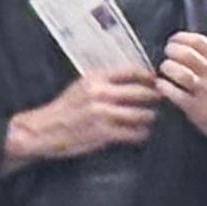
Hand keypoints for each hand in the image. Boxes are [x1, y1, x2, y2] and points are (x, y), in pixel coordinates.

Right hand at [5, 68, 163, 167]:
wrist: (41, 130)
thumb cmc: (63, 109)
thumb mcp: (81, 87)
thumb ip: (105, 83)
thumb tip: (135, 82)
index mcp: (95, 78)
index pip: (133, 71)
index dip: (150, 77)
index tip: (158, 82)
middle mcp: (100, 93)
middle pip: (144, 92)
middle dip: (157, 98)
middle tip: (164, 102)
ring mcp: (102, 114)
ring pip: (143, 114)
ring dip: (152, 118)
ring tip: (154, 119)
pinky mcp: (104, 133)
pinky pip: (135, 133)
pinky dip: (142, 133)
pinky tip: (142, 133)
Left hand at [158, 33, 206, 159]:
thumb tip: (187, 45)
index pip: (198, 41)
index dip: (180, 38)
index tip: (172, 40)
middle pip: (184, 53)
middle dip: (170, 52)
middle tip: (167, 56)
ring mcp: (206, 92)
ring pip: (177, 71)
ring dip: (166, 68)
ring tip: (164, 71)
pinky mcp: (197, 109)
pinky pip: (172, 92)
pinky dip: (163, 87)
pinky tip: (162, 86)